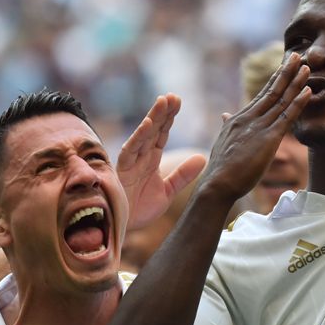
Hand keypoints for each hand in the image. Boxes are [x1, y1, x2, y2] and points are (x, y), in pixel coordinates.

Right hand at [118, 94, 205, 229]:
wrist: (122, 228)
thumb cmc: (139, 209)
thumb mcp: (168, 192)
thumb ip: (183, 175)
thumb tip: (202, 157)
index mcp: (151, 159)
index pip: (162, 134)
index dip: (170, 118)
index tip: (178, 101)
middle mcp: (140, 157)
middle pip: (154, 129)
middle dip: (163, 112)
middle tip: (174, 96)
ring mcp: (131, 161)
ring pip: (143, 135)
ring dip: (154, 117)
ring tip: (163, 101)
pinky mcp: (122, 169)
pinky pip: (131, 150)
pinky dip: (140, 136)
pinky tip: (149, 123)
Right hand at [200, 53, 311, 203]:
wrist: (216, 185)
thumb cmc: (220, 170)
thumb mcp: (223, 143)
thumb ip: (226, 127)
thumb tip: (225, 115)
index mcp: (238, 119)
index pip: (261, 96)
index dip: (275, 80)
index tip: (284, 67)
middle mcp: (249, 118)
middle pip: (271, 90)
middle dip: (285, 72)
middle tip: (297, 55)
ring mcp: (258, 127)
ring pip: (281, 99)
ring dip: (295, 82)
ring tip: (306, 65)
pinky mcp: (268, 139)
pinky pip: (287, 116)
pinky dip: (299, 102)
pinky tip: (308, 90)